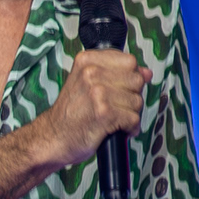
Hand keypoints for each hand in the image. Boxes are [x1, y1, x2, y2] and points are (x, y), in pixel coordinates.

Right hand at [38, 47, 144, 169]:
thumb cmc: (71, 114)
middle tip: (113, 107)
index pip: (129, 61)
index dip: (129, 78)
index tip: (117, 90)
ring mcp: (98, 92)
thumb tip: (146, 72)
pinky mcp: (104, 113)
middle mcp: (91, 73)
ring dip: (129, 114)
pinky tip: (115, 129)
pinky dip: (129, 129)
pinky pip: (134, 119)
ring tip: (112, 118)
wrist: (52, 138)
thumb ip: (117, 74)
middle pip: (136, 80)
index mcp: (87, 60)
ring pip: (137, 100)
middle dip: (131, 96)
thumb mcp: (88, 84)